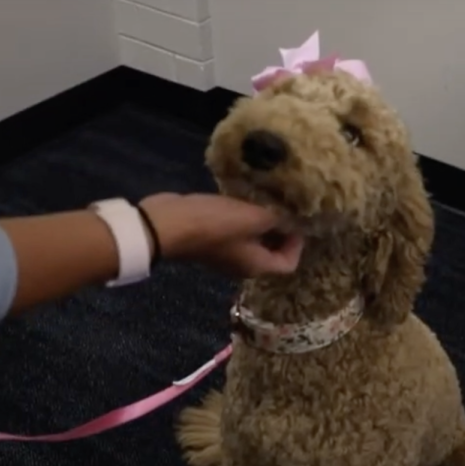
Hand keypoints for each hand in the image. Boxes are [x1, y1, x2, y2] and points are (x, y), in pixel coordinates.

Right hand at [137, 193, 302, 276]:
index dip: (297, 243)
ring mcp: (224, 255)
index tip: (294, 219)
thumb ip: (278, 218)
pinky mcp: (209, 240)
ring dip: (259, 221)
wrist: (167, 223)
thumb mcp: (254, 217)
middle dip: (279, 229)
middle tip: (282, 205)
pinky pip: (234, 231)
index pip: (288, 264)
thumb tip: (294, 218)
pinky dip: (242, 218)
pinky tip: (241, 198)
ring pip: (252, 240)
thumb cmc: (215, 224)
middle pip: (271, 252)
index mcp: (257, 267)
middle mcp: (243, 266)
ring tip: (264, 198)